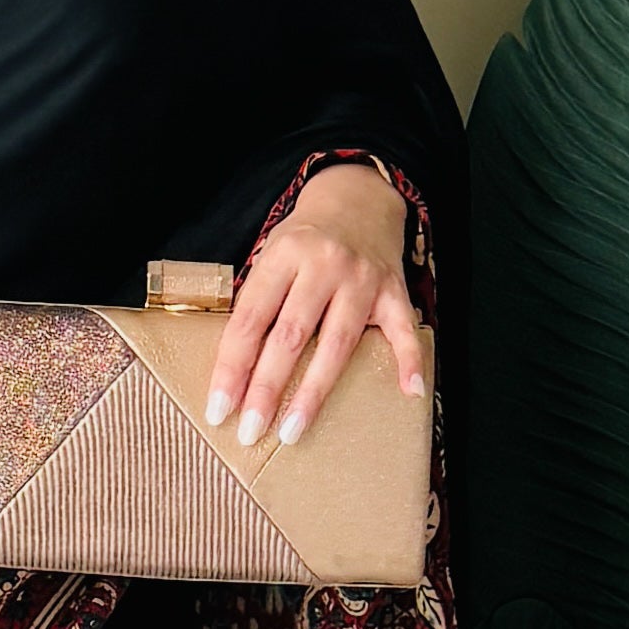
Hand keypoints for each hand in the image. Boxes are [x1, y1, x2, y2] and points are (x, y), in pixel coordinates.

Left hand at [204, 164, 422, 449]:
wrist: (357, 197)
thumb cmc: (304, 239)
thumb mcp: (271, 255)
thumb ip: (258, 302)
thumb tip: (233, 367)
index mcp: (282, 256)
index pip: (250, 320)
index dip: (232, 367)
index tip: (219, 408)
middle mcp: (323, 265)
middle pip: (290, 336)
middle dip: (266, 388)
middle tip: (249, 431)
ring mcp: (362, 279)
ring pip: (336, 343)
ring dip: (313, 392)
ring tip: (292, 431)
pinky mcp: (394, 291)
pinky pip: (404, 330)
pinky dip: (410, 361)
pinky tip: (409, 392)